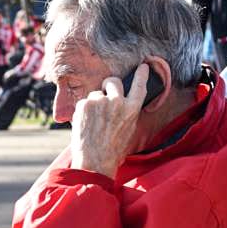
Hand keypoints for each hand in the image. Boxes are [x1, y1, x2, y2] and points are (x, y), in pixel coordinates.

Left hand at [70, 63, 147, 177]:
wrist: (95, 161)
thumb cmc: (112, 151)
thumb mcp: (128, 130)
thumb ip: (126, 113)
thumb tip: (122, 102)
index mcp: (132, 110)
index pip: (139, 86)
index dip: (141, 75)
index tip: (143, 66)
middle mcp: (117, 102)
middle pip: (113, 81)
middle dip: (109, 85)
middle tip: (105, 96)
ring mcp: (100, 101)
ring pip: (96, 93)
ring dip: (94, 103)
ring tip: (94, 122)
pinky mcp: (85, 103)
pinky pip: (84, 101)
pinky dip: (83, 110)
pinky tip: (86, 124)